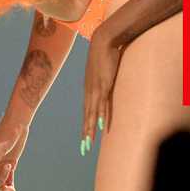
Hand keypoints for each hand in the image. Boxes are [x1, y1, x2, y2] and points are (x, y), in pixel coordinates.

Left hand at [81, 26, 121, 151]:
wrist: (103, 41)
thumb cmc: (102, 54)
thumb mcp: (100, 71)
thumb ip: (101, 80)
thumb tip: (104, 85)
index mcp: (89, 89)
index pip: (86, 112)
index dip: (85, 126)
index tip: (84, 139)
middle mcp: (90, 91)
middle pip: (87, 116)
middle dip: (86, 133)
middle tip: (84, 149)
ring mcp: (97, 88)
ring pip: (93, 113)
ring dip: (91, 128)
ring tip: (89, 143)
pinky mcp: (105, 84)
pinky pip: (103, 102)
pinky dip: (101, 114)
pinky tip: (101, 125)